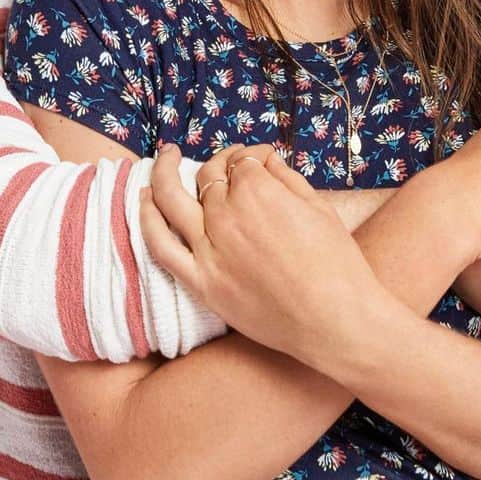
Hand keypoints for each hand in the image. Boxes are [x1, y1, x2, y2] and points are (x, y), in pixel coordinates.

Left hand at [140, 143, 385, 356]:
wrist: (336, 321)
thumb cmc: (337, 265)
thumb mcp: (318, 208)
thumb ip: (286, 178)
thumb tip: (264, 160)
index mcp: (257, 191)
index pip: (242, 162)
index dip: (252, 158)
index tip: (260, 161)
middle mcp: (226, 215)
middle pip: (208, 176)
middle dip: (217, 162)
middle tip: (224, 162)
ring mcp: (208, 249)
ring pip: (171, 200)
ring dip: (163, 172)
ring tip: (165, 158)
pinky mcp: (201, 283)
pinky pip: (161, 247)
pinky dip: (147, 220)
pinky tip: (143, 200)